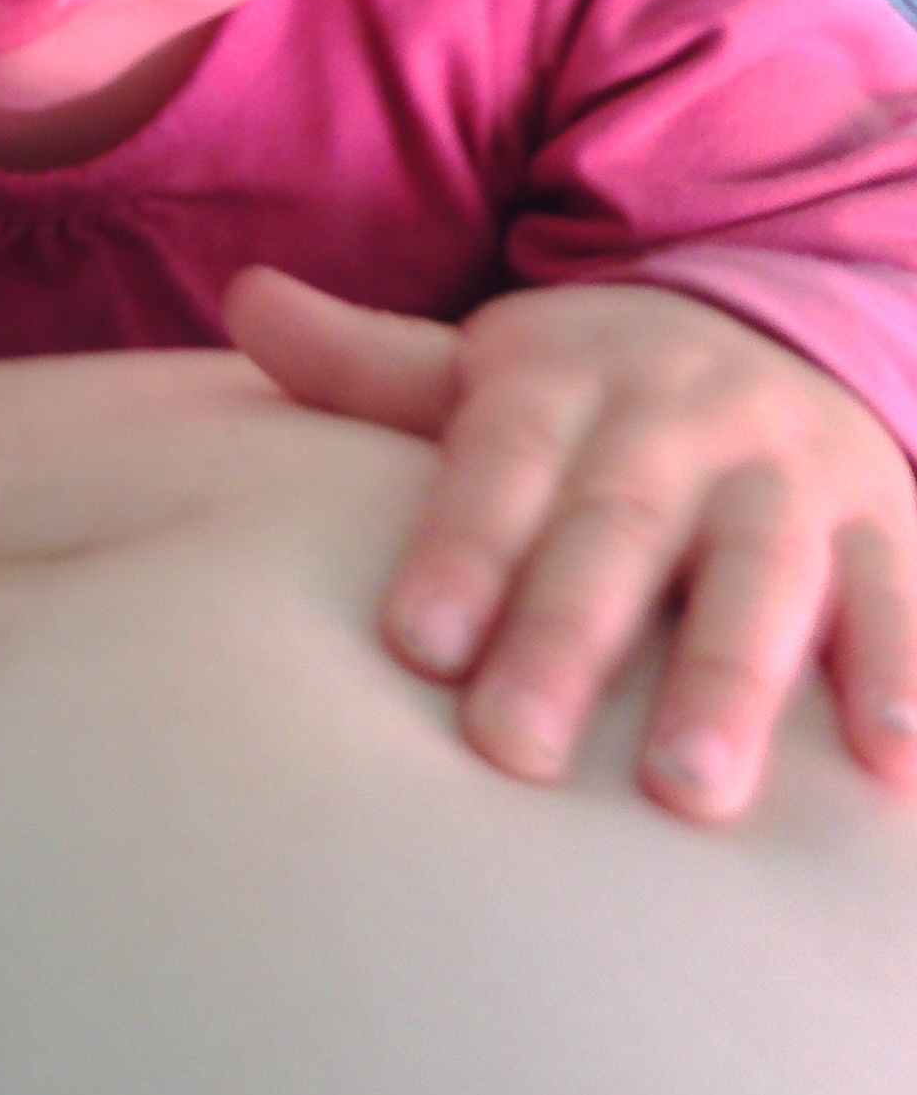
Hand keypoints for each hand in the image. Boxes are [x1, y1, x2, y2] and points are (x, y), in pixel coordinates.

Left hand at [225, 268, 916, 819]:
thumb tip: (243, 302)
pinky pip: (902, 602)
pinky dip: (903, 683)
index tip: (417, 640)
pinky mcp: (888, 528)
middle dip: (567, 636)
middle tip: (511, 749)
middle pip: (618, 527)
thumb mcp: (488, 368)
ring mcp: (790, 473)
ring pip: (762, 573)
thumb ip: (367, 364)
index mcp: (568, 379)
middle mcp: (682, 418)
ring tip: (684, 792)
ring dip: (729, 679)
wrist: (779, 333)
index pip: (505, 461)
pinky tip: (891, 775)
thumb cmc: (591, 399)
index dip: (463, 545)